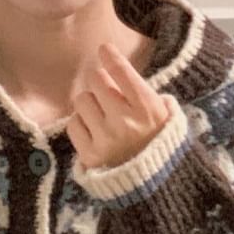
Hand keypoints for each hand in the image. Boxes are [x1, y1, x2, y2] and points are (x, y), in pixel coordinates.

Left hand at [66, 41, 175, 170]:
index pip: (121, 71)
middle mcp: (125, 121)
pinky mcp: (90, 155)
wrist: (153, 182)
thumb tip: (113, 63)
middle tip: (104, 91)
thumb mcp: (160, 112)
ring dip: (89, 103)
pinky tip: (92, 130)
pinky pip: (73, 124)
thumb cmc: (155, 140)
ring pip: (82, 100)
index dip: (109, 56)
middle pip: (96, 80)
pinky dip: (80, 123)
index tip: (104, 50)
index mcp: (146, 107)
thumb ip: (140, 89)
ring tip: (100, 115)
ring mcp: (106, 139)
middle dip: (99, 82)